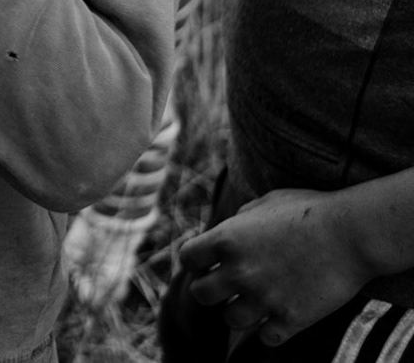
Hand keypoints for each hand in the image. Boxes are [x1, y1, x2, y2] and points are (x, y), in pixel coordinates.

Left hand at [178, 187, 376, 346]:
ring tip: (255, 301)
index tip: (210, 261)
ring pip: (231, 320)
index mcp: (227, 239)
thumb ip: (239, 221)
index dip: (196, 260)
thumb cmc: (312, 210)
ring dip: (240, 312)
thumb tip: (225, 231)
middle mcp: (239, 271)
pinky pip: (266, 339)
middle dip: (211, 289)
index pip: (187, 258)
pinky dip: (270, 331)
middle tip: (227, 285)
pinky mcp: (291, 319)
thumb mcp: (266, 202)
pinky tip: (279, 317)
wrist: (355, 233)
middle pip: (201, 294)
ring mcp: (265, 298)